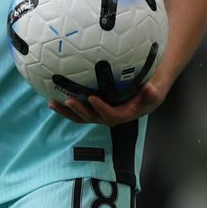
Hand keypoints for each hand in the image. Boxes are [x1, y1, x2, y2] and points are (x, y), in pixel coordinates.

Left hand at [49, 78, 166, 125]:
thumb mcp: (154, 92)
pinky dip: (66, 107)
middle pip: (91, 118)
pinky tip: (53, 99)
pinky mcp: (93, 109)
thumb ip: (152, 93)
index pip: (110, 115)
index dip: (101, 109)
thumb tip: (150, 89)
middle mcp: (109, 117)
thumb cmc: (149, 93)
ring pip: (81, 116)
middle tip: (68, 100)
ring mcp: (99, 114)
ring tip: (52, 103)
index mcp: (123, 115)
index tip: (92, 98)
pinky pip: (78, 111)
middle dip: (79, 111)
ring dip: (66, 111)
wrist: (145, 95)